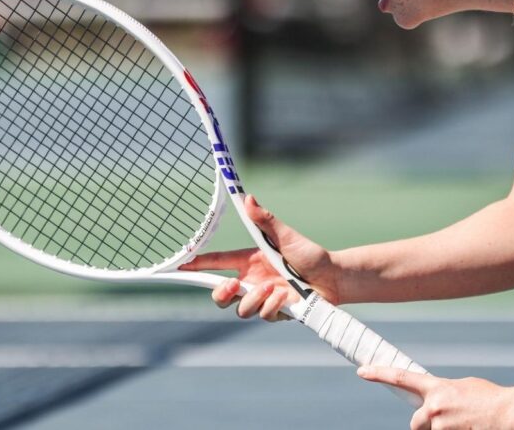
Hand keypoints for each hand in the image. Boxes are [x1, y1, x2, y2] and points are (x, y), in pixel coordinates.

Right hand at [178, 195, 337, 320]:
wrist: (332, 276)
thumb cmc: (310, 254)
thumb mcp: (286, 236)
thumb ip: (266, 220)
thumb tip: (248, 198)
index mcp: (250, 261)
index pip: (217, 262)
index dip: (198, 264)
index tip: (181, 265)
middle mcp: (252, 281)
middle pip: (220, 294)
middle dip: (219, 293)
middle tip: (232, 286)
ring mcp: (262, 299)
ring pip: (240, 309)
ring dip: (254, 300)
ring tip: (273, 288)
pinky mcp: (275, 312)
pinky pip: (263, 315)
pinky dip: (273, 306)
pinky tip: (287, 297)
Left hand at [358, 367, 513, 429]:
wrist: (512, 414)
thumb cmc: (492, 399)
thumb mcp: (464, 387)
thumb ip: (444, 393)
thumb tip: (434, 401)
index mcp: (437, 388)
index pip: (401, 378)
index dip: (379, 374)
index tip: (362, 371)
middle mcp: (434, 406)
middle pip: (416, 423)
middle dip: (427, 425)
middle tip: (448, 423)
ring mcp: (440, 426)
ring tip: (465, 425)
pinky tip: (468, 428)